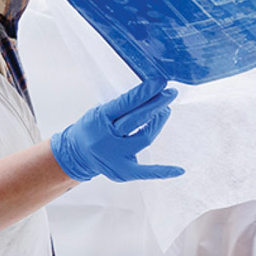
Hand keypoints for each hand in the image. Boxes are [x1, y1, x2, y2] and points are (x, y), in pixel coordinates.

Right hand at [50, 79, 184, 182]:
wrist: (76, 155)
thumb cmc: (92, 128)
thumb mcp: (100, 111)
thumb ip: (121, 105)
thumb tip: (151, 92)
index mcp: (99, 120)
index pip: (125, 103)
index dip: (145, 92)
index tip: (160, 82)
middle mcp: (106, 140)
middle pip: (137, 120)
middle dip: (156, 105)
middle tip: (170, 94)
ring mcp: (115, 158)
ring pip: (144, 138)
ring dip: (158, 122)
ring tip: (165, 110)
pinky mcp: (123, 172)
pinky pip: (146, 171)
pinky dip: (163, 171)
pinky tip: (179, 170)